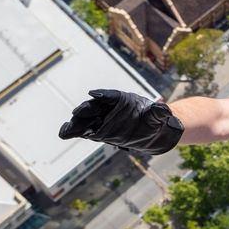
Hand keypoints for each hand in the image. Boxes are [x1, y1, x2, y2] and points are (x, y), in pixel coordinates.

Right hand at [59, 89, 183, 154]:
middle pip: (96, 107)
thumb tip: (163, 108)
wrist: (156, 132)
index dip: (103, 95)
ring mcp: (105, 120)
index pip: (112, 96)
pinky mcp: (102, 131)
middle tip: (77, 113)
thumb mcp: (161, 117)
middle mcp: (111, 109)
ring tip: (67, 129)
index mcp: (124, 100)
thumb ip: (159, 112)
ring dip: (77, 124)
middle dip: (86, 110)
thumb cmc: (158, 121)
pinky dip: (77, 132)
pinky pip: (87, 131)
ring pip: (88, 120)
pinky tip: (65, 133)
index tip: (95, 94)